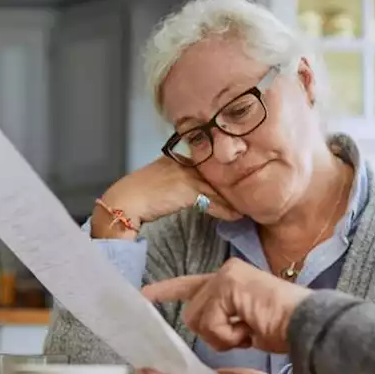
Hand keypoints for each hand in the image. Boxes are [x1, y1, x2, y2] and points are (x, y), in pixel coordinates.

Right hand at [92, 157, 240, 239]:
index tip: (237, 184)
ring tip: (248, 208)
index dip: (222, 176)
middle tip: (251, 195)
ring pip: (217, 187)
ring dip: (233, 199)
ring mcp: (185, 173)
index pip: (206, 165)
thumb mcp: (162, 185)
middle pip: (215, 174)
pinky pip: (212, 200)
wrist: (123, 202)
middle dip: (233, 185)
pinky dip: (225, 210)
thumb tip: (199, 196)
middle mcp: (183, 161)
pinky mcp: (186, 187)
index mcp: (176, 157)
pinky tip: (235, 216)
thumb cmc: (138, 196)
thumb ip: (180, 185)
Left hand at [142, 258, 310, 352]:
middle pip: (191, 313)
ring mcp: (226, 275)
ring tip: (249, 331)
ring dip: (222, 337)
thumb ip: (222, 321)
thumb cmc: (285, 331)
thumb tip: (201, 328)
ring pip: (197, 318)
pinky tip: (249, 329)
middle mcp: (226, 273)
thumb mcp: (246, 327)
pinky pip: (209, 322)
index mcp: (230, 282)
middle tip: (243, 334)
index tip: (144, 294)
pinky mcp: (228, 283)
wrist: (307, 327)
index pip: (192, 285)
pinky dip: (227, 335)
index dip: (168, 291)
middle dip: (214, 334)